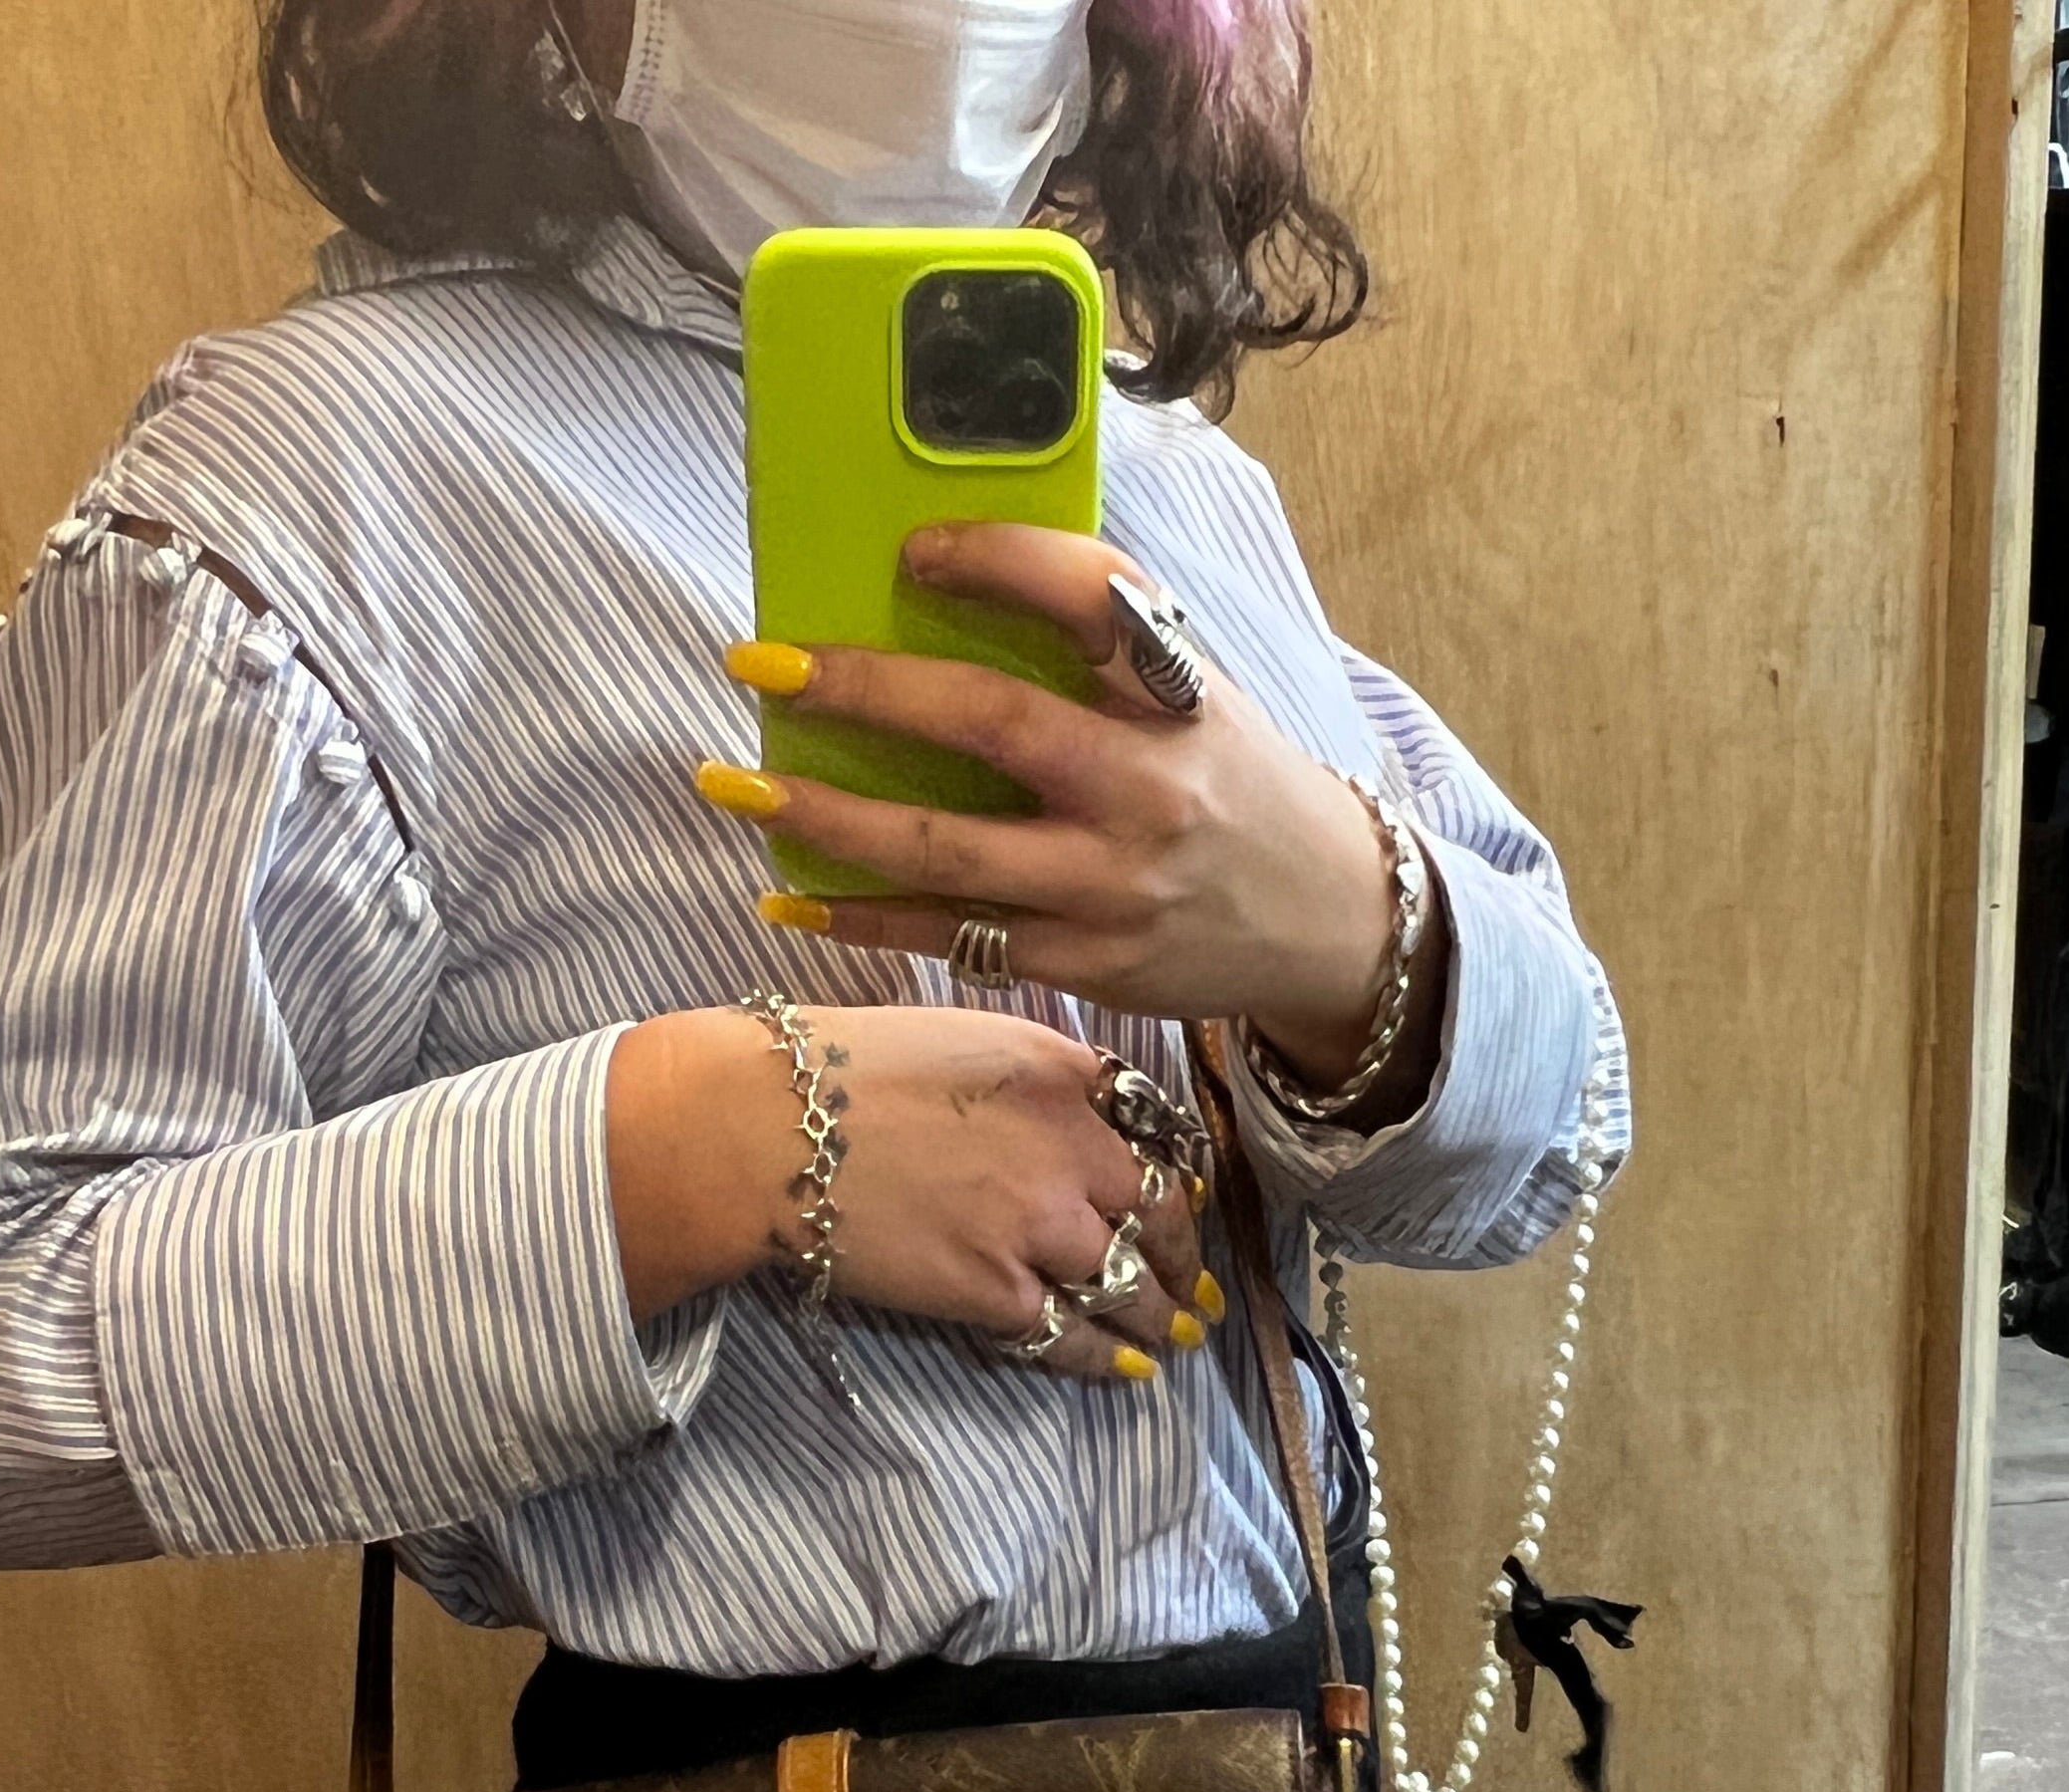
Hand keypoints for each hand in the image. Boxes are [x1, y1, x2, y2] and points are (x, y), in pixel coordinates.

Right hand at [603, 1005, 1217, 1382]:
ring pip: (1127, 1284)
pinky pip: (1068, 1335)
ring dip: (1161, 1316)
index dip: (1174, 1174)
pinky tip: (1129, 1369)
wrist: (764, 1128)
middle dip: (1182, 1256)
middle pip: (1158, 1214)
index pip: (1155, 1132)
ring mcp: (1037, 1227)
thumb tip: (1087, 1110)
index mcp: (1065, 1077)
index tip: (1182, 1200)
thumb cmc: (846, 1068)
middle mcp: (1069, 1151)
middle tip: (1197, 1283)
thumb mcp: (968, 1035)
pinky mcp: (993, 1291)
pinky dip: (1105, 1357)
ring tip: (1181, 1334)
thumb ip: (1042, 1073)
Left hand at [695, 524, 1444, 1112]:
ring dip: (829, 819)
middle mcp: (1147, 788)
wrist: (1329, 921)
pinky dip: (865, 919)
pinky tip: (790, 894)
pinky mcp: (1087, 964)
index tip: (909, 550)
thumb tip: (944, 582)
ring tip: (738, 786)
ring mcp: (1112, 886)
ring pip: (948, 853)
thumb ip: (1103, 646)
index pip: (1090, 598)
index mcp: (1179, 695)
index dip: (995, 562)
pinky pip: (954, 938)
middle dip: (865, 692)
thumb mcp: (1198, 694)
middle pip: (991, 726)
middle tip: (763, 664)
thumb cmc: (1232, 785)